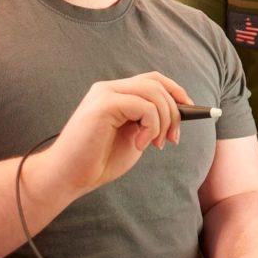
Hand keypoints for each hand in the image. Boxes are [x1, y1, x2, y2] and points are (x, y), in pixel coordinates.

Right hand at [36, 72, 191, 195]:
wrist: (67, 177)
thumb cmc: (98, 160)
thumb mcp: (133, 137)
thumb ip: (148, 121)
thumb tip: (179, 112)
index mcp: (115, 94)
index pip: (152, 79)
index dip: (175, 90)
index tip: (190, 109)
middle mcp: (108, 88)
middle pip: (156, 84)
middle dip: (174, 111)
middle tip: (172, 139)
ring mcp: (104, 94)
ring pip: (153, 94)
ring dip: (163, 122)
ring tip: (154, 145)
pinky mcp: (103, 105)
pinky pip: (143, 106)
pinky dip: (151, 127)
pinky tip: (139, 145)